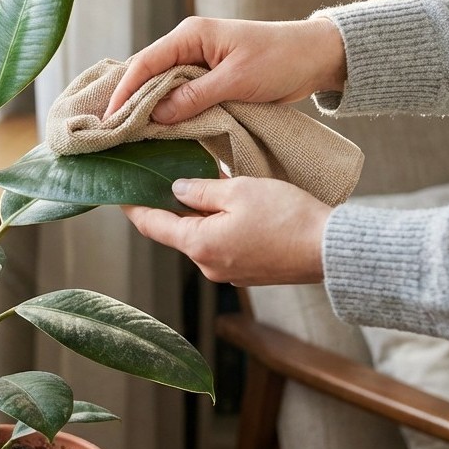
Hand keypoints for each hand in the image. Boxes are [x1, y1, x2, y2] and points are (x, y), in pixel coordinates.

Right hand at [104, 16, 346, 122]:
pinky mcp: (210, 79)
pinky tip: (158, 131)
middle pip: (148, 75)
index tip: (109, 120)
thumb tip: (156, 115)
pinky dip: (169, 112)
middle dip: (130, 102)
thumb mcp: (236, 80)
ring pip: (163, 87)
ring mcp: (199, 62)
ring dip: (149, 110)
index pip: (145, 63)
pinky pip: (181, 96)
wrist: (315, 56)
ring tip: (127, 136)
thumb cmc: (279, 59)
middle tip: (110, 133)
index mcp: (191, 35)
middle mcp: (189, 45)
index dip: (124, 92)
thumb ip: (195, 96)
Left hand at [122, 177, 329, 285]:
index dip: (133, 207)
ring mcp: (229, 273)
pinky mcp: (249, 272)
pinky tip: (231, 205)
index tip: (119, 193)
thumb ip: (201, 190)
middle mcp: (209, 266)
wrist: (329, 249)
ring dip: (200, 214)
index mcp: (199, 245)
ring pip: (202, 237)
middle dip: (171, 205)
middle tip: (164, 175)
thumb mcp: (238, 191)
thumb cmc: (286, 216)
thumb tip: (176, 190)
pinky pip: (223, 245)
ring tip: (205, 184)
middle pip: (177, 231)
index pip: (152, 225)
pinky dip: (219, 225)